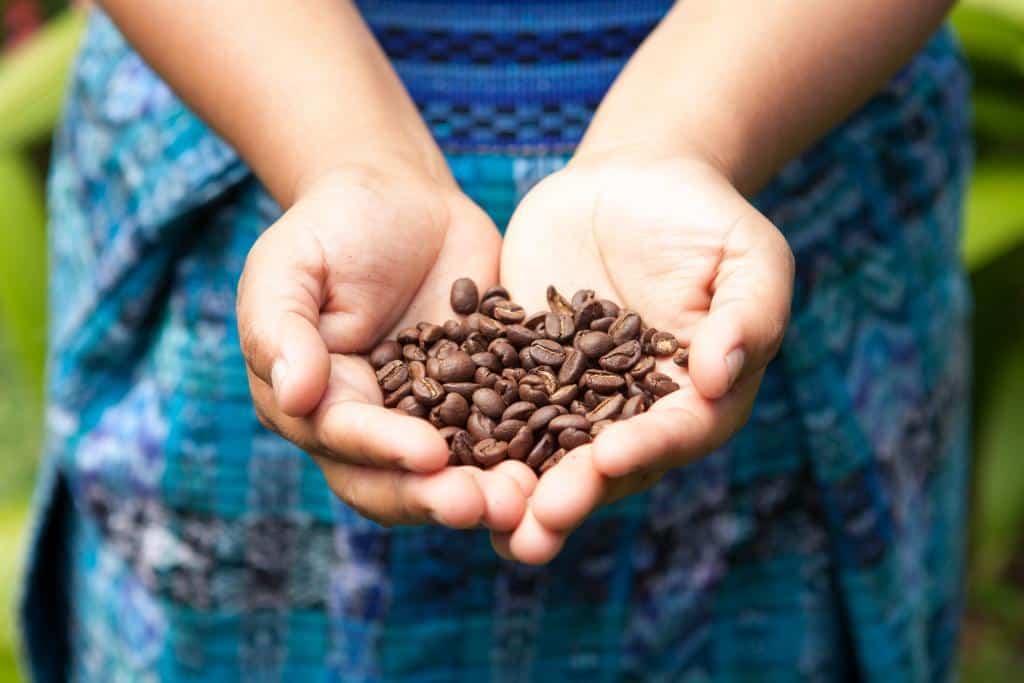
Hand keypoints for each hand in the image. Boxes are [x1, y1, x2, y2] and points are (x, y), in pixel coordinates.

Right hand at [237, 164, 535, 530]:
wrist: (401, 199)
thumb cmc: (331, 226)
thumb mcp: (290, 266)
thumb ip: (280, 328)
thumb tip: (293, 396)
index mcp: (319, 404)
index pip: (347, 439)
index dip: (386, 451)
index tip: (430, 455)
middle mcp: (375, 427)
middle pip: (400, 479)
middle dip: (441, 498)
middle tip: (489, 506)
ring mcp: (432, 418)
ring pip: (456, 472)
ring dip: (490, 492)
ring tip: (530, 500)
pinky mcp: (485, 399)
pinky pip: (509, 433)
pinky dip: (534, 454)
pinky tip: (568, 461)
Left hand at [494, 156, 793, 562]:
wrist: (632, 183)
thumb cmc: (705, 217)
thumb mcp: (748, 257)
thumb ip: (747, 315)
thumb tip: (718, 375)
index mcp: (694, 398)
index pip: (673, 434)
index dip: (643, 450)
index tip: (607, 461)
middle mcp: (631, 413)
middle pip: (603, 465)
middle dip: (569, 497)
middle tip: (534, 530)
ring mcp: (572, 396)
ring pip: (544, 453)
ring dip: (516, 492)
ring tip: (483, 523)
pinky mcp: (522, 370)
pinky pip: (495, 404)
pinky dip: (471, 433)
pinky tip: (436, 458)